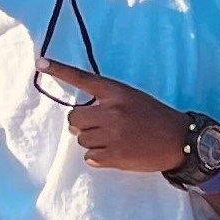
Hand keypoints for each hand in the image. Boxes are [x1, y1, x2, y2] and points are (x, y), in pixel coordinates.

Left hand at [39, 58, 188, 172]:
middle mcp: (111, 111)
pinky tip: (115, 153)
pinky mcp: (114, 156)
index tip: (40, 62)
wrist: (179, 140)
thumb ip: (107, 102)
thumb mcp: (132, 98)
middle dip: (81, 124)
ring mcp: (112, 134)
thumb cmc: (154, 116)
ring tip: (113, 140)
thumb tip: (79, 120)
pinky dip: (98, 157)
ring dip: (91, 141)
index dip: (60, 70)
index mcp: (116, 92)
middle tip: (97, 127)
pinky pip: (89, 157)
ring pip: (81, 139)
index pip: (83, 78)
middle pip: (73, 118)